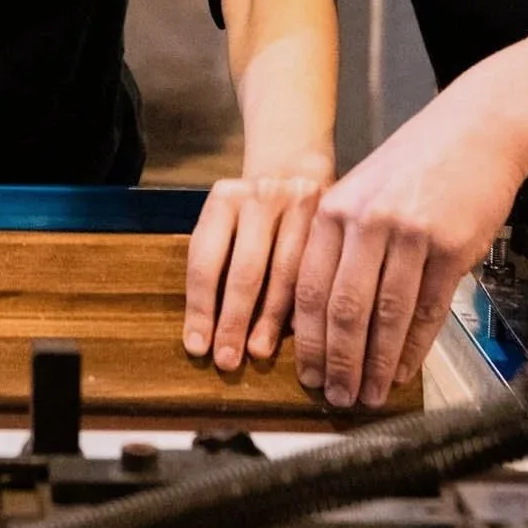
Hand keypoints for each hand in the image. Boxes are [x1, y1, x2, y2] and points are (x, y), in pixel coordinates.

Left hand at [182, 159, 331, 370]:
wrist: (294, 167)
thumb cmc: (250, 210)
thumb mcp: (225, 219)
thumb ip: (216, 263)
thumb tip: (205, 334)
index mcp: (224, 199)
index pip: (206, 260)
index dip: (201, 308)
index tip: (197, 346)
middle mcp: (260, 197)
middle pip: (245, 269)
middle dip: (234, 320)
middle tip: (227, 360)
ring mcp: (300, 205)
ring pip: (286, 274)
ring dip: (271, 320)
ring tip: (258, 352)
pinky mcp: (330, 217)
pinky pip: (317, 270)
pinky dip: (306, 305)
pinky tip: (300, 333)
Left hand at [291, 90, 527, 407]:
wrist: (474, 130)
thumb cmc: (412, 164)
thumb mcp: (360, 191)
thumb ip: (337, 243)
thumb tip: (318, 313)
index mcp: (333, 209)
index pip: (309, 287)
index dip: (307, 340)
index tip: (306, 373)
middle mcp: (367, 222)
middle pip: (344, 309)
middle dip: (338, 362)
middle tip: (335, 397)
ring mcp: (411, 235)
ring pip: (386, 316)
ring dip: (376, 364)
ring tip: (368, 395)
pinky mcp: (453, 247)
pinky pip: (428, 310)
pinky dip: (413, 348)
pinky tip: (403, 370)